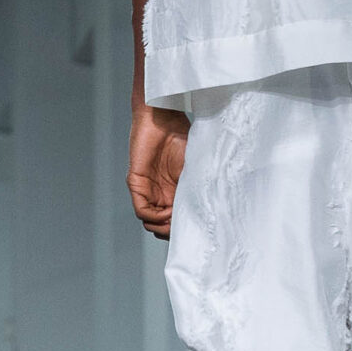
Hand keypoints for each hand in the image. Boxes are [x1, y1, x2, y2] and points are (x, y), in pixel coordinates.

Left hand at [128, 103, 188, 238]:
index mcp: (173, 191)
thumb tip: (215, 207)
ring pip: (150, 221)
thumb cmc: (181, 136)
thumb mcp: (196, 165)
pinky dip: (155, 216)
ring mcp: (147, 190)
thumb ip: (200, 184)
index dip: (183, 227)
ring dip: (164, 225)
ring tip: (177, 220)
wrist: (162, 118)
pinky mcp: (136, 184)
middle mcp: (159, 194)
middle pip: (161, 225)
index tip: (196, 229)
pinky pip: (142, 210)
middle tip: (185, 230)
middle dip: (172, 232)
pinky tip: (168, 211)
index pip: (174, 219)